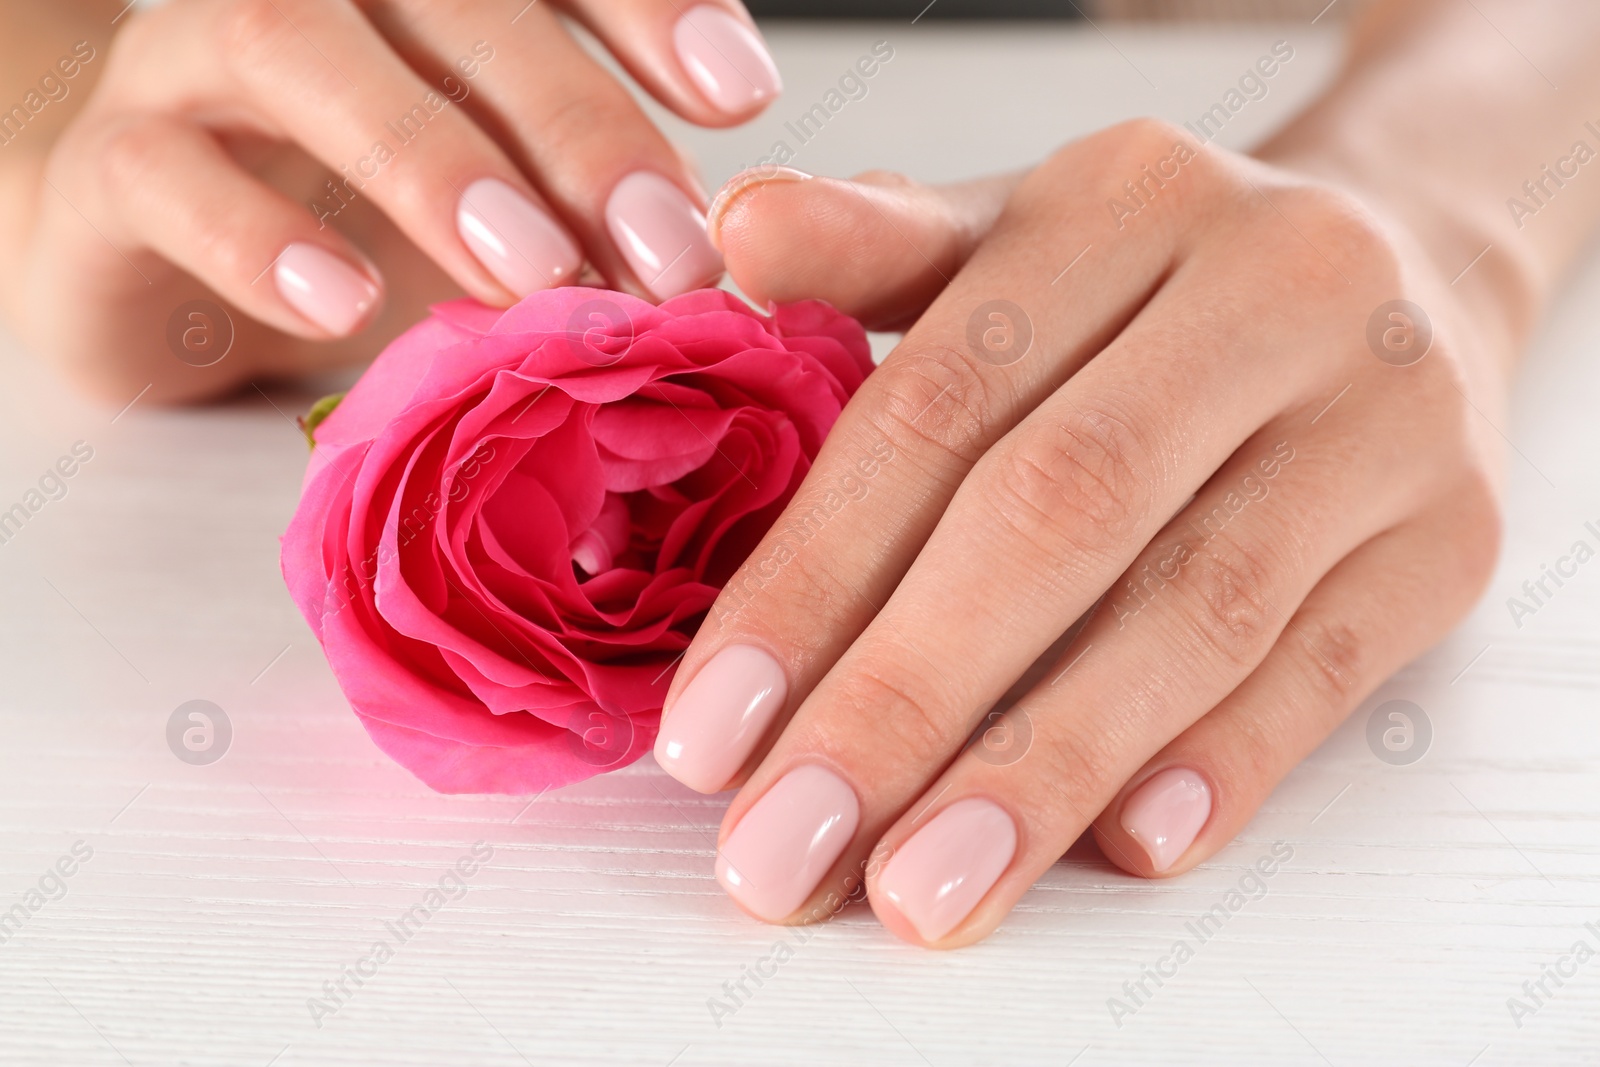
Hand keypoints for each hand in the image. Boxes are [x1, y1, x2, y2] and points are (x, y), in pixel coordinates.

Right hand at [8, 0, 778, 400]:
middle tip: (666, 246)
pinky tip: (346, 306)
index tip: (741, 97)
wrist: (156, 247)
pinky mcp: (112, 167)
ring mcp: (193, 62)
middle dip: (574, 122)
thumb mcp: (494, 196)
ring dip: (428, 160)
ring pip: (293, 48)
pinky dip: (259, 236)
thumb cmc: (353, 211)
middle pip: (447, 1)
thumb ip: (579, 200)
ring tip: (529, 271)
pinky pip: (166, 174)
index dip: (644, 11)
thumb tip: (701, 255)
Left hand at [654, 118, 1510, 946]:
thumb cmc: (1162, 282)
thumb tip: (735, 236)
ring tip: (921, 889)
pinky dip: (1220, 763)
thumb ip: (878, 249)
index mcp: (1121, 200)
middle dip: (901, 700)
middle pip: (1056, 515)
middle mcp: (1268, 286)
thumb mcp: (1020, 233)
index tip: (712, 734)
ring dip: (1042, 769)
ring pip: (1192, 612)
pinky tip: (1124, 850)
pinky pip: (1330, 666)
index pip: (936, 409)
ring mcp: (1381, 413)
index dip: (811, 579)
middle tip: (785, 848)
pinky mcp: (1452, 532)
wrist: (1408, 263)